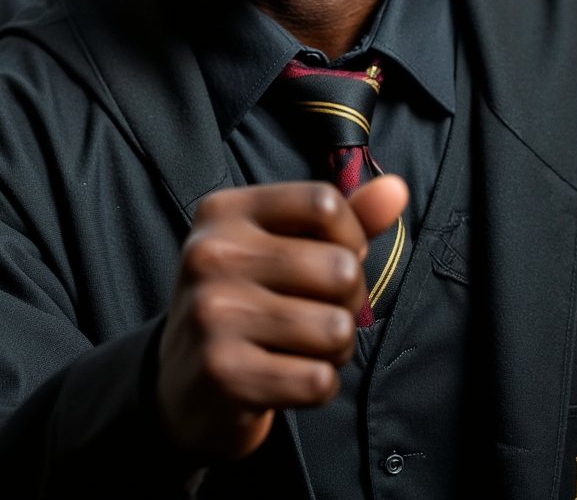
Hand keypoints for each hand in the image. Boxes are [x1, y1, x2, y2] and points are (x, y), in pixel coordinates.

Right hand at [156, 175, 407, 464]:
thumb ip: (340, 219)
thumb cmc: (243, 304)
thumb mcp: (277, 246)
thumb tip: (396, 188)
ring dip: (335, 349)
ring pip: (336, 328)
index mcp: (223, 212)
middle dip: (348, 301)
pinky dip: (317, 385)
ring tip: (303, 347)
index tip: (335, 257)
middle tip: (317, 312)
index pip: (323, 202)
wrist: (179, 387)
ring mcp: (213, 314)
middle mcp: (211, 254)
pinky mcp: (224, 373)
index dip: (351, 236)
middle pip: (340, 268)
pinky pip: (318, 380)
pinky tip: (287, 377)